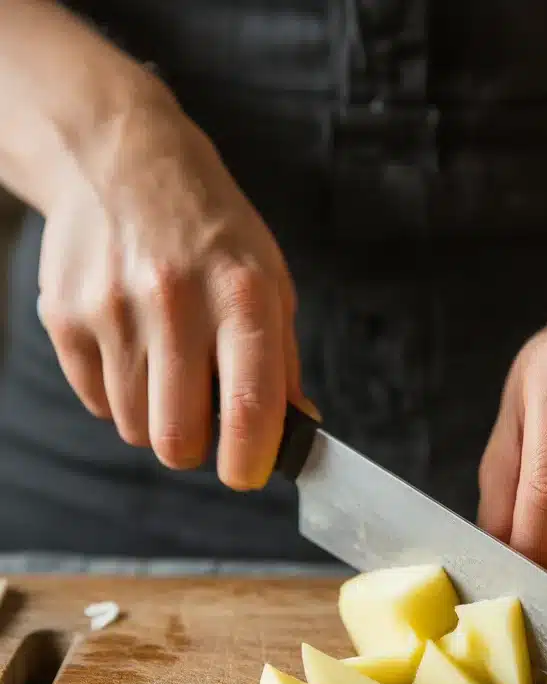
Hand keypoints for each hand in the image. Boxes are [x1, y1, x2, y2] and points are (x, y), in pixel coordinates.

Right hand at [36, 87, 314, 489]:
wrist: (120, 158)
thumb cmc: (209, 230)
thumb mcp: (268, 278)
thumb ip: (281, 359)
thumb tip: (296, 430)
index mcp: (241, 294)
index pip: (248, 405)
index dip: (249, 460)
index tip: (247, 474)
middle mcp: (175, 300)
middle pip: (179, 436)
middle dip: (195, 449)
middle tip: (203, 426)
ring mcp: (112, 308)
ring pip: (135, 427)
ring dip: (156, 419)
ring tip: (166, 369)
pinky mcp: (64, 315)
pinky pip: (96, 401)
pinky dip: (118, 394)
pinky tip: (132, 347)